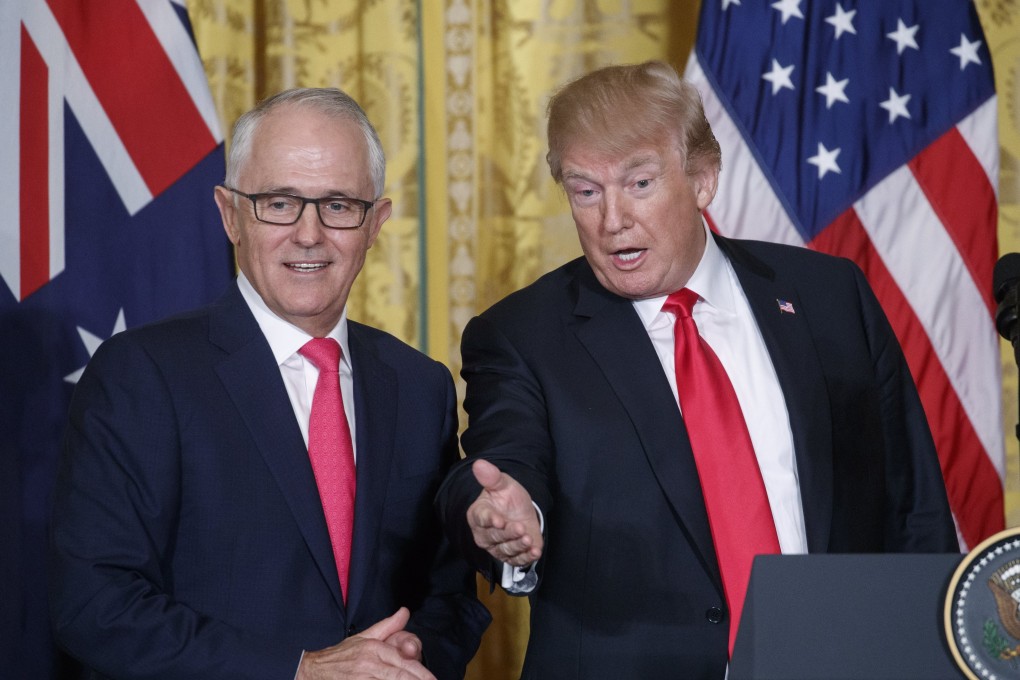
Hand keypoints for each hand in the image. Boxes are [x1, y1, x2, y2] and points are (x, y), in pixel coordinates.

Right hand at [296, 607, 434, 679]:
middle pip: (400, 675)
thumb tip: (405, 611)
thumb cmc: (340, 656)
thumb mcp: (364, 638)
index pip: (403, 661)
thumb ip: (387, 627)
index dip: (420, 673)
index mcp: (373, 648)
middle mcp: (368, 663)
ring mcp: (361, 678)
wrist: (312, 671)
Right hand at [466, 459, 543, 566]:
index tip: (498, 520)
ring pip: (506, 550)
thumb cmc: (507, 497)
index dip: (489, 520)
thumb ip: (492, 477)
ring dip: (518, 546)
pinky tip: (535, 552)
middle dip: (508, 534)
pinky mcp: (511, 556)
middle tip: (520, 528)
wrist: (521, 511)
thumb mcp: (503, 484)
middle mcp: (484, 534)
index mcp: (478, 514)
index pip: (481, 519)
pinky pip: (517, 561)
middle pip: (494, 537)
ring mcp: (497, 547)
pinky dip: (526, 558)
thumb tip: (479, 464)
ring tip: (529, 539)